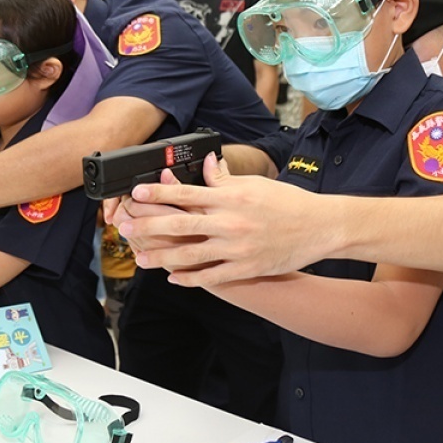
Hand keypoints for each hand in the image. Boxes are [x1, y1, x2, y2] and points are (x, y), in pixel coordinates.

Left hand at [117, 152, 335, 285]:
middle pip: (179, 226)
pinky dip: (190, 279)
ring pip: (189, 255)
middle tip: (123, 229)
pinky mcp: (246, 269)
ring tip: (141, 259)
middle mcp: (230, 223)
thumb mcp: (255, 185)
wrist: (320, 227)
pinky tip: (173, 278)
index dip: (157, 193)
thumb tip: (208, 163)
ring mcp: (236, 249)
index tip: (135, 193)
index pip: (185, 194)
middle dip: (147, 227)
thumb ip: (227, 179)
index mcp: (231, 198)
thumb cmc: (288, 202)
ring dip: (161, 257)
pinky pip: (211, 277)